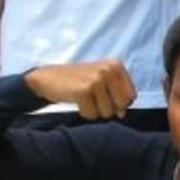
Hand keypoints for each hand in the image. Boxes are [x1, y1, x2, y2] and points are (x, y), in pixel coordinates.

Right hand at [22, 60, 136, 119]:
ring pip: (107, 112)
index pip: (131, 96)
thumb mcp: (101, 80)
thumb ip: (117, 95)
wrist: (47, 78)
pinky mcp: (83, 90)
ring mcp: (96, 79)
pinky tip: (77, 102)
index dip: (119, 104)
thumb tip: (123, 114)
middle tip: (94, 100)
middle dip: (109, 109)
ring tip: (84, 100)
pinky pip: (92, 115)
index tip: (105, 98)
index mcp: (116, 65)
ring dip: (95, 112)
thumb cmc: (78, 82)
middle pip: (122, 105)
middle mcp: (109, 69)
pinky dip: (84, 113)